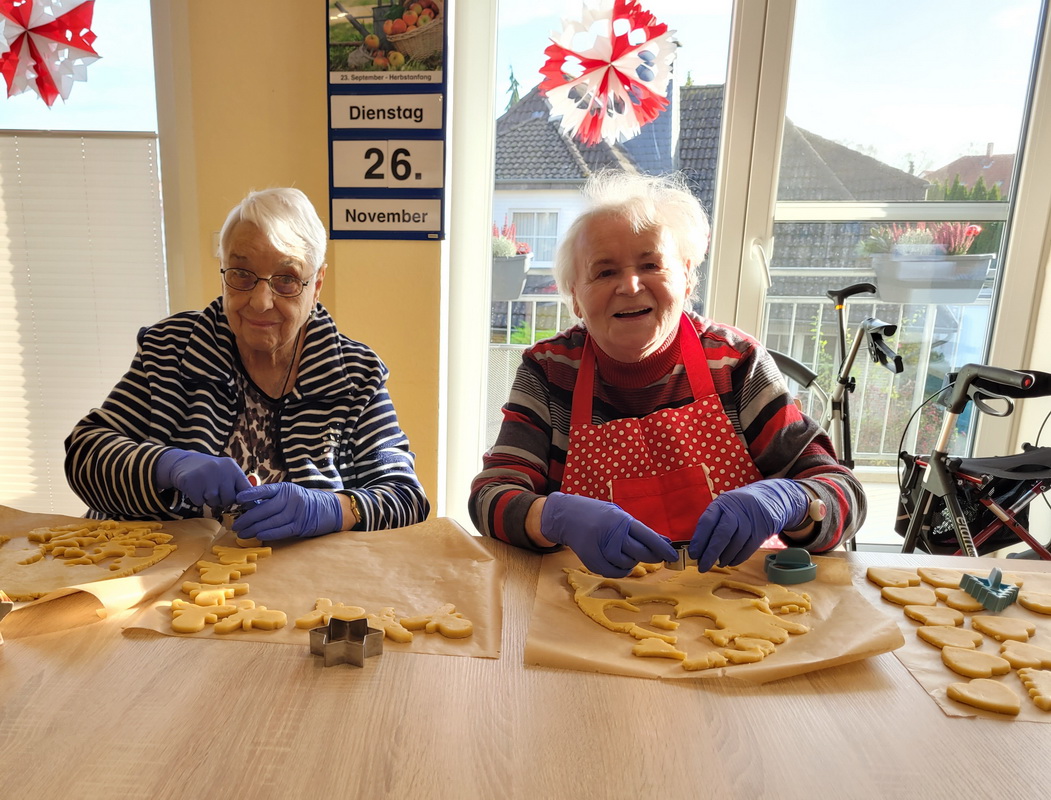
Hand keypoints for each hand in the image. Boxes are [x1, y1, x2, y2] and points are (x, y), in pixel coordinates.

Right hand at [155, 449, 251, 508]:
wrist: (182, 462)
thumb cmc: (209, 471)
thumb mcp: (226, 471)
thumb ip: (237, 485)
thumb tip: (254, 503)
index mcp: (232, 467)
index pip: (246, 489)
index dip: (246, 500)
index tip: (243, 504)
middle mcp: (221, 469)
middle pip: (229, 499)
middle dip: (222, 500)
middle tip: (214, 491)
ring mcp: (206, 475)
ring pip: (214, 502)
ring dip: (209, 500)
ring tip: (204, 488)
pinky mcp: (191, 482)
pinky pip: (199, 502)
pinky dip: (197, 500)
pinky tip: (195, 488)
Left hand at [231, 483, 342, 541]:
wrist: (329, 509)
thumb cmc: (304, 502)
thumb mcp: (290, 494)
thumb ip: (273, 498)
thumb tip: (249, 507)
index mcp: (285, 488)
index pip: (265, 490)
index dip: (250, 494)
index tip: (238, 499)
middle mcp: (290, 498)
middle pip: (264, 509)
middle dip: (247, 518)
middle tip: (236, 525)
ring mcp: (296, 512)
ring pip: (270, 522)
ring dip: (254, 529)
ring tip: (242, 534)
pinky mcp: (300, 525)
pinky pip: (281, 530)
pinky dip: (268, 534)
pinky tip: (258, 536)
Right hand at [540, 492, 677, 577]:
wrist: (567, 516)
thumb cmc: (597, 515)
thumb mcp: (619, 515)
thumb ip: (639, 530)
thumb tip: (663, 542)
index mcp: (621, 520)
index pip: (648, 536)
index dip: (663, 548)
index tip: (673, 556)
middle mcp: (612, 534)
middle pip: (641, 553)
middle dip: (652, 556)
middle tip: (656, 556)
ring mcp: (601, 549)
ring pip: (628, 564)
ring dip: (633, 561)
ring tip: (625, 550)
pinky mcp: (592, 561)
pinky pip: (615, 572)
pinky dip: (620, 569)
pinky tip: (617, 560)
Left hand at [688, 479, 809, 570]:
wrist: (768, 498)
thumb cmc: (737, 508)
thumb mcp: (723, 507)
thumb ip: (712, 524)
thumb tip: (699, 549)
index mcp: (721, 504)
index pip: (707, 521)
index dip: (699, 539)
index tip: (693, 554)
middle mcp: (735, 511)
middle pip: (722, 534)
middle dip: (711, 553)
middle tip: (702, 567)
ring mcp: (750, 521)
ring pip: (736, 543)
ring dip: (724, 557)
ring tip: (717, 564)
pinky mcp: (761, 531)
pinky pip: (748, 549)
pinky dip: (737, 558)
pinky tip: (730, 562)